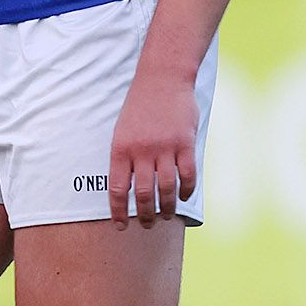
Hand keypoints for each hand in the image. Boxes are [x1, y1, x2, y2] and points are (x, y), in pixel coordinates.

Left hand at [107, 73, 198, 225]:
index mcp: (121, 149)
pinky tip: (184, 196)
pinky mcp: (185, 143)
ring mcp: (165, 147)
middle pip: (144, 194)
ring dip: (167, 207)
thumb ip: (125, 158)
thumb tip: (127, 187)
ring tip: (166, 216)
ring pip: (167, 188)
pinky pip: (187, 175)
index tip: (120, 226)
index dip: (118, 211)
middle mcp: (142, 151)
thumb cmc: (139, 107)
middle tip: (147, 225)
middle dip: (145, 215)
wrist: (162, 79)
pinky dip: (186, 190)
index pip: (117, 189)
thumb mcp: (122, 130)